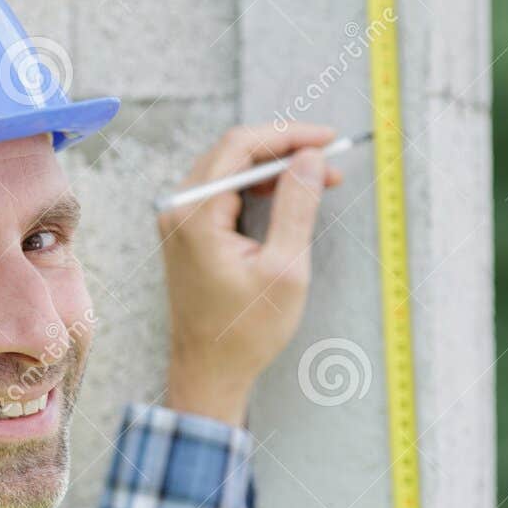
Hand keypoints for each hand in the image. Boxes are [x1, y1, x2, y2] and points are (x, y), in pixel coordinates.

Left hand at [158, 121, 344, 424]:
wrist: (208, 373)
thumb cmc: (243, 333)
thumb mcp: (285, 270)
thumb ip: (297, 207)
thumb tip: (309, 159)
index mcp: (195, 215)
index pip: (240, 146)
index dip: (288, 135)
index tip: (327, 140)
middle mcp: (178, 210)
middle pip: (232, 151)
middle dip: (284, 149)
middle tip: (329, 161)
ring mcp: (178, 220)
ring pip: (229, 169)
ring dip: (273, 168)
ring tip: (318, 178)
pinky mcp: (186, 232)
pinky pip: (222, 191)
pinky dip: (256, 187)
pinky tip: (287, 194)